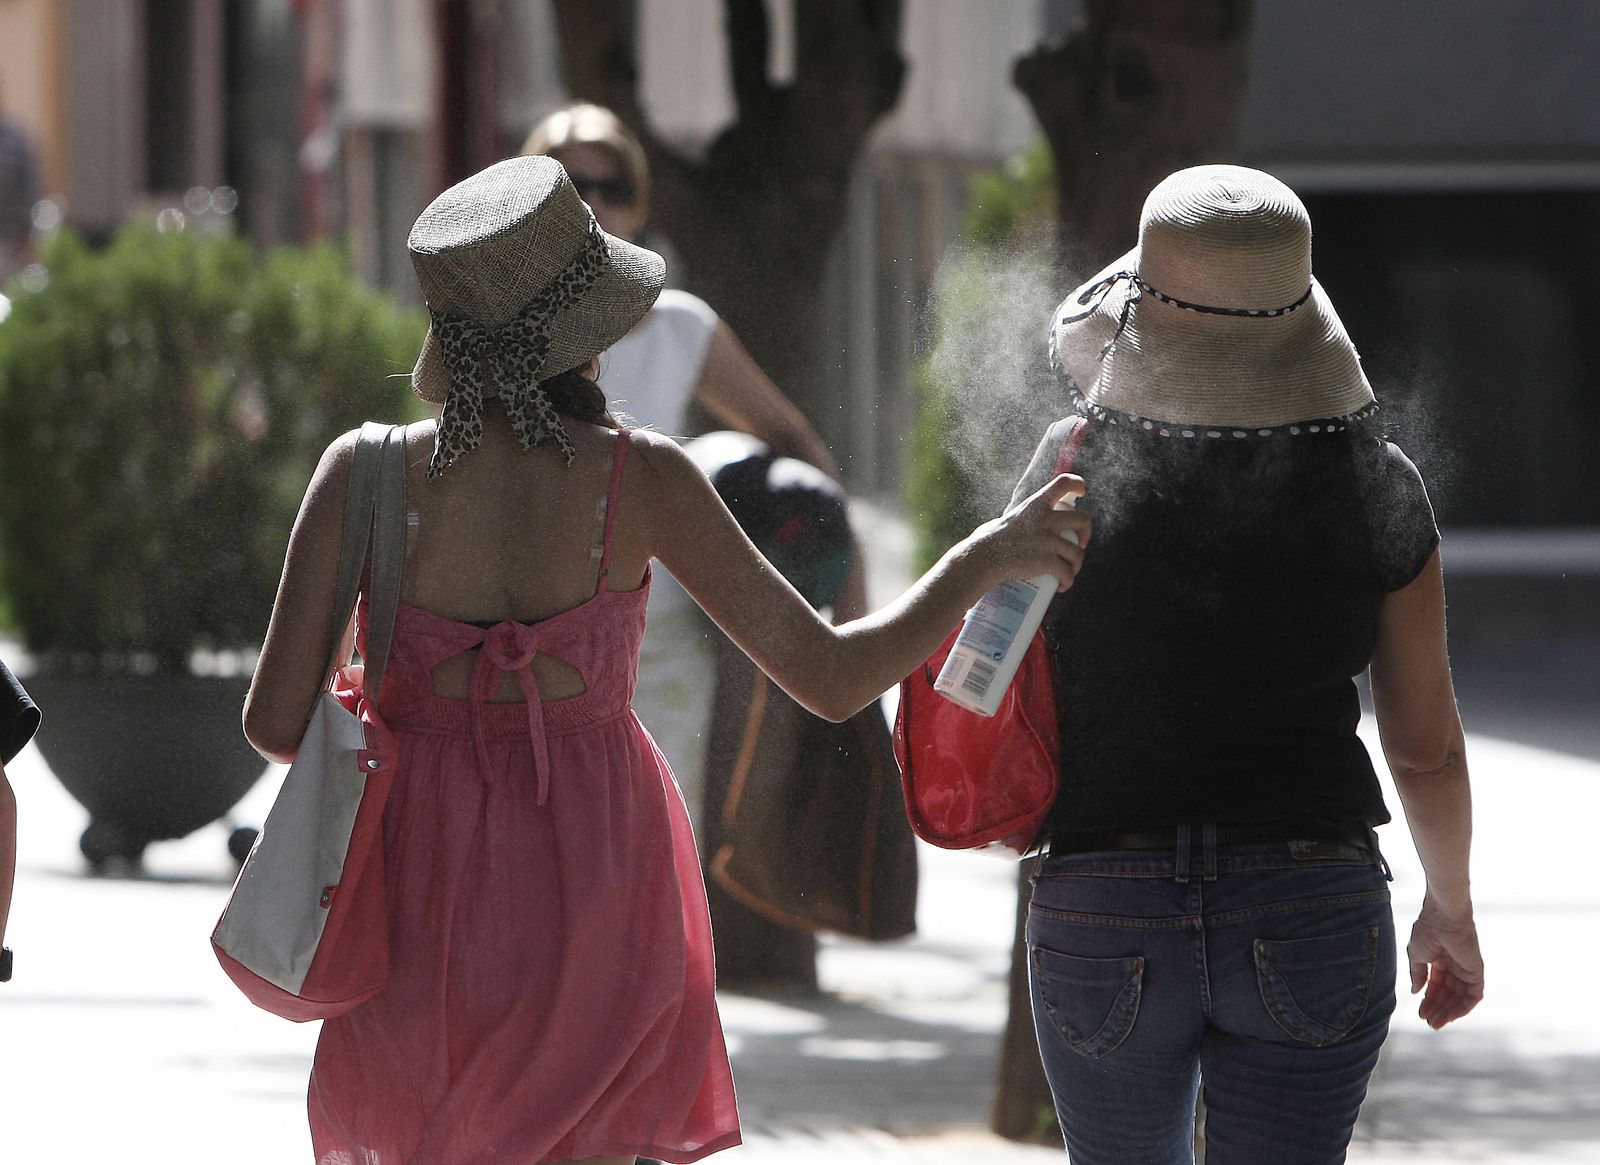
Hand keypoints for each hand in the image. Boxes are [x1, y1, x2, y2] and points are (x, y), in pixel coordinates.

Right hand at [966, 474, 1089, 592]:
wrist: (982, 560)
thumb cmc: (985, 542)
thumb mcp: (1003, 521)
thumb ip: (1013, 520)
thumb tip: (1003, 525)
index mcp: (1035, 504)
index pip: (1063, 483)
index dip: (1077, 484)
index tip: (1082, 491)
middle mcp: (1046, 519)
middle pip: (1083, 520)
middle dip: (1086, 533)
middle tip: (1079, 544)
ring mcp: (1048, 541)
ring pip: (1078, 553)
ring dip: (1076, 565)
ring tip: (1068, 571)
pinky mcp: (1048, 562)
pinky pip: (1067, 573)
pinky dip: (1068, 581)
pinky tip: (1062, 586)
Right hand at [1407, 897, 1483, 1028]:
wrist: (1443, 917)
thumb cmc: (1428, 930)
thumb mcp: (1417, 955)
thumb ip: (1418, 974)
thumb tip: (1416, 992)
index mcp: (1440, 960)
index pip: (1436, 986)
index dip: (1428, 1000)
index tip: (1420, 1013)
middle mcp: (1454, 967)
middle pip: (1447, 994)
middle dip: (1438, 1009)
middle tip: (1428, 1022)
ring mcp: (1466, 970)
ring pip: (1459, 998)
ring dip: (1448, 1012)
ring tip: (1436, 1023)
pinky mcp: (1476, 972)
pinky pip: (1473, 996)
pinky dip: (1463, 1007)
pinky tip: (1451, 1015)